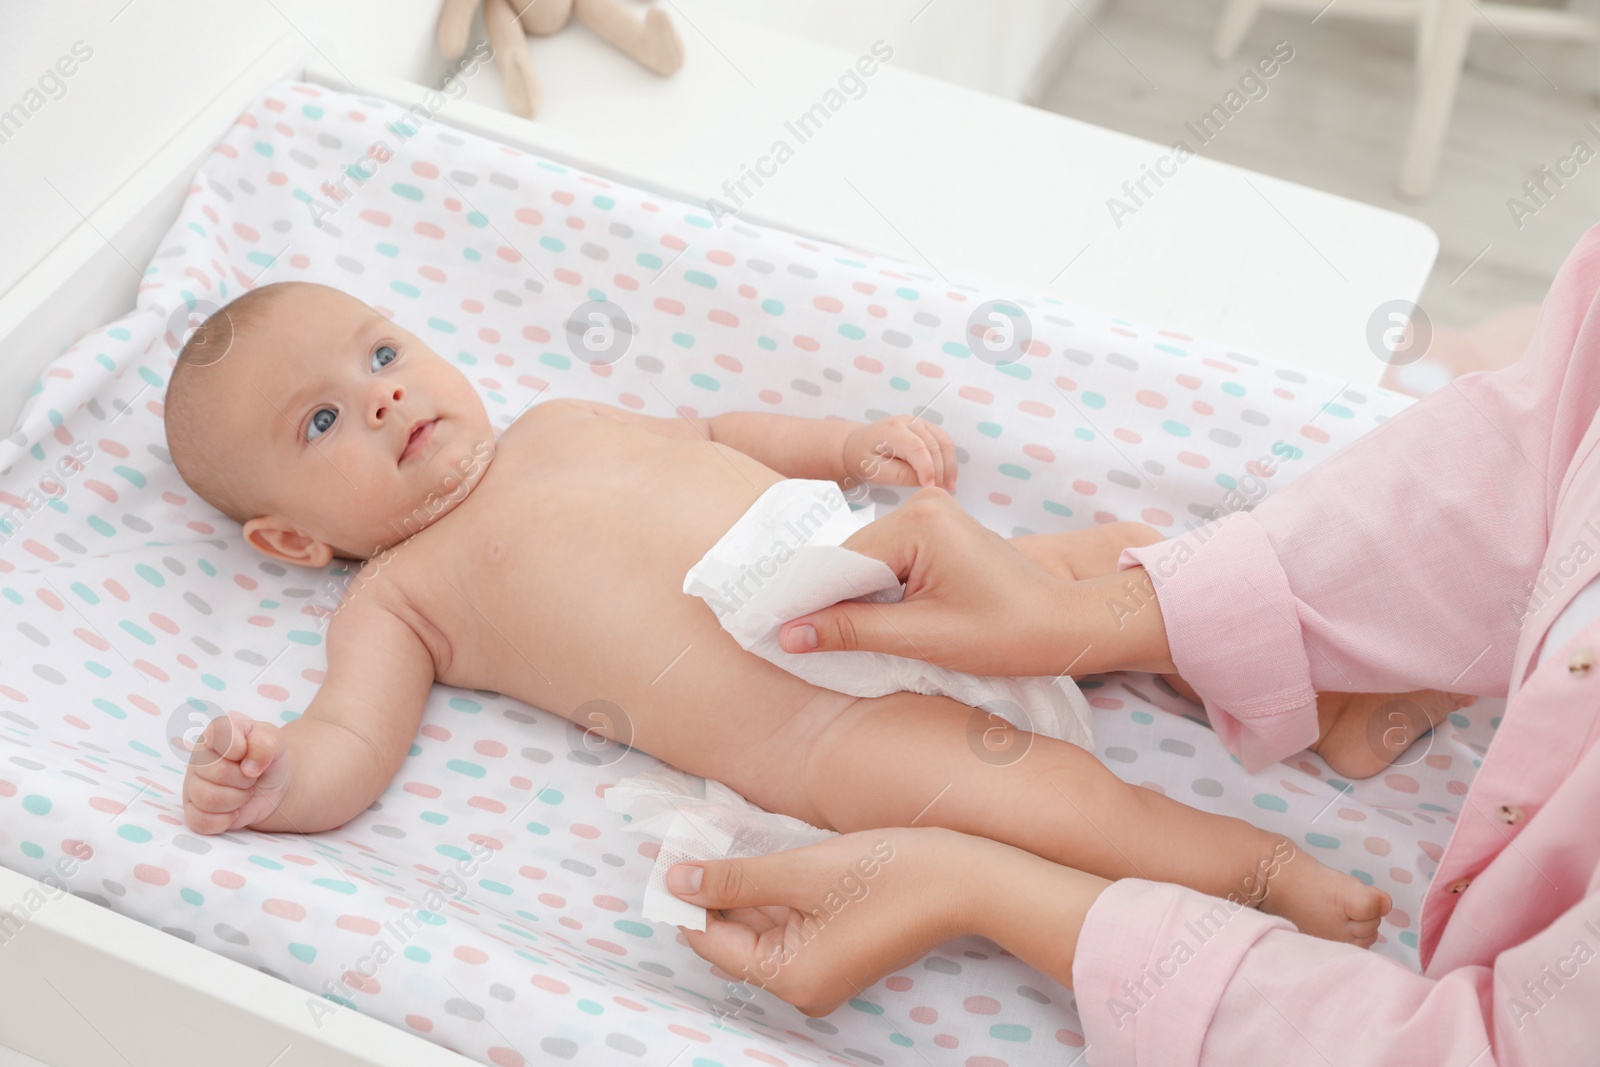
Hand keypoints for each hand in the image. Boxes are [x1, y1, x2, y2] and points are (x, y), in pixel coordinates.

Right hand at [182, 711, 290, 833]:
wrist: (272, 785)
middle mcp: (198, 758)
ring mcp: (192, 785)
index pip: (217, 733)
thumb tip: (249, 767)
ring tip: (245, 792)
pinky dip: (225, 820)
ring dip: (237, 800)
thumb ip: (265, 743)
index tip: (246, 753)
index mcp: (216, 734)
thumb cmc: (268, 758)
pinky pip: (200, 822)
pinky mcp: (193, 811)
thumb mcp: (275, 741)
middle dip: (244, 779)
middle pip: (216, 773)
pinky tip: (235, 810)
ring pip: (207, 799)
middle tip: (251, 777)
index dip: (237, 747)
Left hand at [667, 827, 1108, 1015]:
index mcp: (789, 978)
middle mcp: (804, 987)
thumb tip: (676, 882)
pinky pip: (791, 926)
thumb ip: (737, 879)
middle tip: (693, 842)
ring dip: (743, 892)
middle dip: (714, 894)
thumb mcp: (803, 871)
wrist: (970, 878)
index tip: (671, 853)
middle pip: (735, 941)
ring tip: (724, 844)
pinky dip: (774, 897)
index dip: (688, 897)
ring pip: (762, 931)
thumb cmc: (890, 873)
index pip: (711, 941)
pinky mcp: (842, 950)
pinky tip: (765, 861)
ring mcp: (825, 971)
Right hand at [777, 488, 1177, 675]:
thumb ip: (852, 631)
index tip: (772, 634)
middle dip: (829, 601)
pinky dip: (877, 595)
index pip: (841, 562)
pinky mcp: (940, 536)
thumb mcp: (922, 637)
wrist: (1067, 628)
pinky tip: (864, 625)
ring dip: (853, 601)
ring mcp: (932, 518)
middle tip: (791, 643)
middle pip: (852, 560)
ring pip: (869, 565)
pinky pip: (891, 565)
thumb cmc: (1008, 632)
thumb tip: (788, 635)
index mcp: (918, 521)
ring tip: (825, 640)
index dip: (808, 601)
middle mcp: (922, 507)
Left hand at [842, 415, 956, 491]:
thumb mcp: (874, 470)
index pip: (916, 448)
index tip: (930, 488)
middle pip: (933, 445)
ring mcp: (919, 423)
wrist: (858, 445)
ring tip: (949, 487)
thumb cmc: (864, 458)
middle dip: (940, 471)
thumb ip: (898, 475)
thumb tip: (924, 480)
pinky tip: (948, 477)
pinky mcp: (926, 428)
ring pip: (943, 442)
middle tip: (941, 492)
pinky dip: (949, 460)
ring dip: (949, 466)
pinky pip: (944, 442)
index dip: (927, 468)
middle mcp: (908, 422)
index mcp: (891, 430)